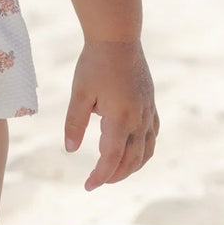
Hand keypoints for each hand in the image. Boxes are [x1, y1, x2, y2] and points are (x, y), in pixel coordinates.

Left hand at [64, 38, 158, 189]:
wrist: (118, 38)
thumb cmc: (95, 63)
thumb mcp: (79, 93)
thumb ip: (75, 123)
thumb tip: (71, 150)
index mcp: (120, 118)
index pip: (112, 158)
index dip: (100, 175)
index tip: (87, 186)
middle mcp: (139, 119)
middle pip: (131, 160)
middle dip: (114, 175)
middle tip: (96, 181)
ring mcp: (148, 112)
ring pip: (146, 151)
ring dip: (132, 167)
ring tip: (114, 172)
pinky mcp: (151, 103)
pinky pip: (152, 135)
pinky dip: (144, 150)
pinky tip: (133, 150)